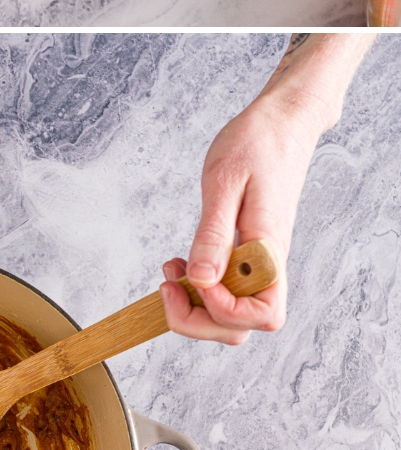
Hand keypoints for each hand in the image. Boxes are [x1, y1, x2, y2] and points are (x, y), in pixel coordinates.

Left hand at [159, 90, 321, 343]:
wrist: (283, 122)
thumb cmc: (256, 143)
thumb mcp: (224, 182)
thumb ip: (213, 234)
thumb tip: (201, 280)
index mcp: (270, 250)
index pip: (263, 316)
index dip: (223, 312)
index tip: (194, 280)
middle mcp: (269, 264)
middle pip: (243, 327)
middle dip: (198, 320)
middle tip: (167, 287)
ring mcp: (261, 261)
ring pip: (234, 313)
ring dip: (197, 305)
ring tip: (172, 274)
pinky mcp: (250, 252)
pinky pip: (229, 288)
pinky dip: (202, 285)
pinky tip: (183, 264)